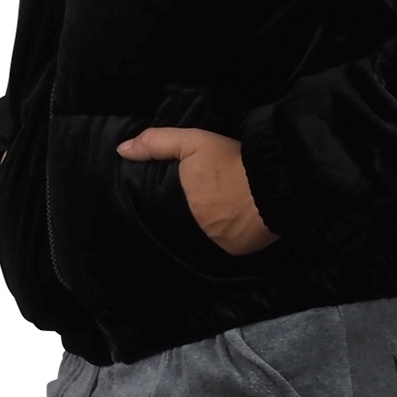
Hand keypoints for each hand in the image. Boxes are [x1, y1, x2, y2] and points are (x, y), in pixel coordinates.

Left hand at [116, 127, 280, 255]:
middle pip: (173, 228)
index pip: (155, 211)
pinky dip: (214, 240)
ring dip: (193, 232)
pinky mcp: (233, 254)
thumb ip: (156, 143)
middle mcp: (190, 231)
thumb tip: (121, 151)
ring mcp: (212, 246)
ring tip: (198, 219)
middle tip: (181, 208)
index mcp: (176, 206)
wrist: (275, 181)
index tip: (156, 199)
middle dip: (174, 220)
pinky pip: (216, 249)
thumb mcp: (193, 142)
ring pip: (194, 240)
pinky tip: (217, 228)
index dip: (154, 205)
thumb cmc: (230, 162)